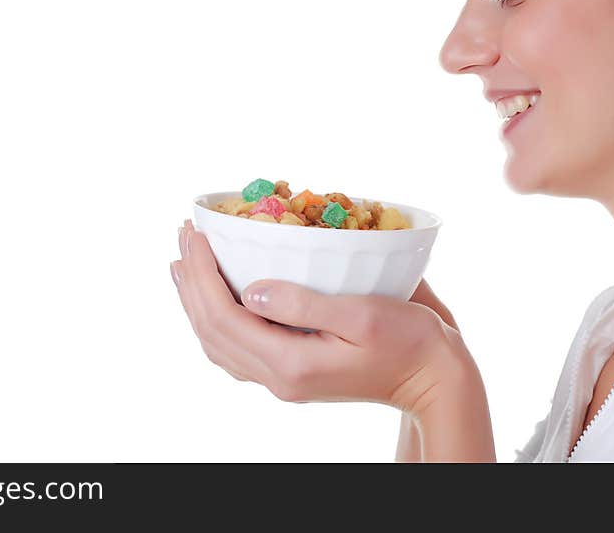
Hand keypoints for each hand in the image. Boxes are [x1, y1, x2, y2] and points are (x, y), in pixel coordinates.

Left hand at [170, 220, 471, 415]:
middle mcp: (279, 378)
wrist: (431, 377)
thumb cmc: (408, 340)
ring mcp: (283, 380)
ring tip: (182, 265)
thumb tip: (250, 289)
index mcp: (292, 363)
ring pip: (219, 344)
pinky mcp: (291, 373)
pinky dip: (215, 321)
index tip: (195, 234)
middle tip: (182, 237)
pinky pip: (236, 351)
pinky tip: (213, 299)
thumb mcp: (362, 315)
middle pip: (213, 330)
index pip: (225, 316)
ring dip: (195, 303)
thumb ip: (303, 304)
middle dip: (191, 282)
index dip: (202, 273)